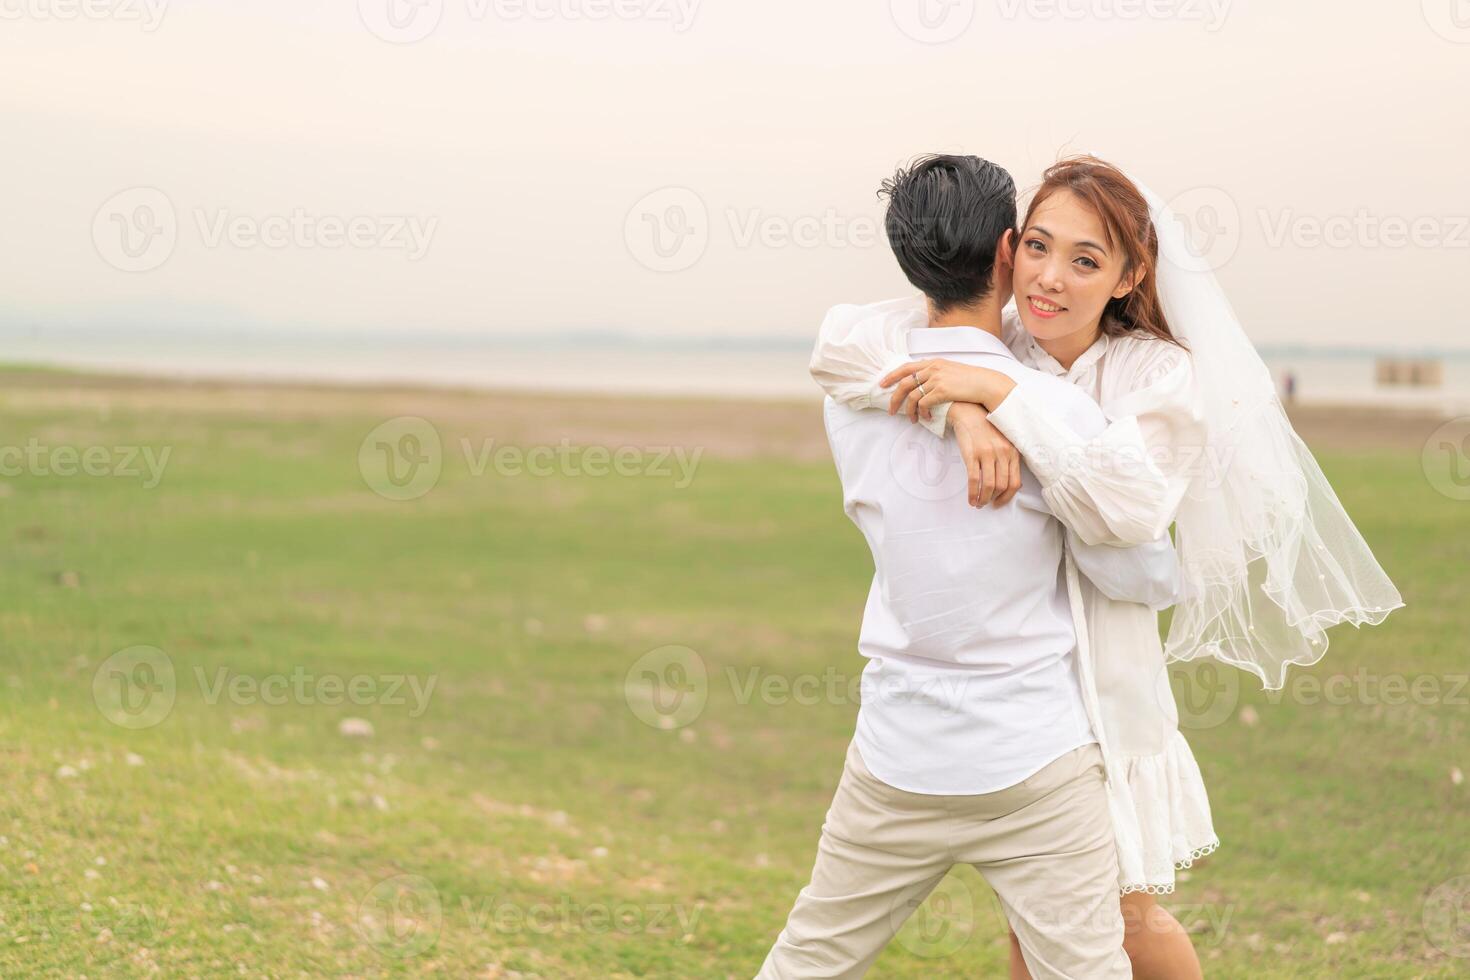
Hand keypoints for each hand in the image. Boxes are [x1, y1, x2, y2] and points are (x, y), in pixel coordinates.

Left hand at [879, 359, 1015, 421]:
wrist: (987, 384)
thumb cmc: (971, 380)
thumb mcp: (951, 370)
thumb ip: (937, 372)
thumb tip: (923, 381)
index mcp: (934, 362)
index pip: (906, 367)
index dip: (892, 375)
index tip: (882, 384)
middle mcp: (933, 368)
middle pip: (904, 383)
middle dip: (894, 398)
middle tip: (890, 410)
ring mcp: (937, 379)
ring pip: (912, 396)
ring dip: (909, 411)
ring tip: (911, 420)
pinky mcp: (941, 391)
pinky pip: (923, 404)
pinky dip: (922, 413)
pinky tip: (926, 418)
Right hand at [948, 403, 1021, 507]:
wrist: (969, 413)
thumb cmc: (986, 429)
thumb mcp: (1003, 442)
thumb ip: (1009, 459)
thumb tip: (1013, 483)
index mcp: (1013, 452)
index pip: (1015, 482)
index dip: (1007, 497)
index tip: (999, 503)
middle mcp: (1002, 453)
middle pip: (1002, 486)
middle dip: (994, 500)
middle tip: (987, 504)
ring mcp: (987, 454)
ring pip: (989, 485)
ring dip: (983, 499)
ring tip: (978, 503)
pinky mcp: (972, 454)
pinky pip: (973, 480)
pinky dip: (972, 493)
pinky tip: (970, 499)